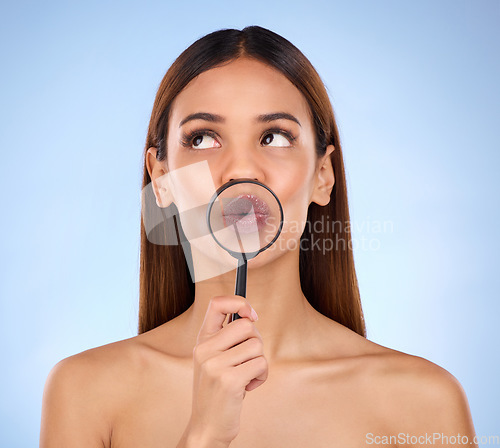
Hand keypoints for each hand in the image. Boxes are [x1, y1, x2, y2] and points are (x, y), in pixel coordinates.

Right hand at [187, 295, 267, 445]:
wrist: (206, 426)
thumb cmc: (216, 390)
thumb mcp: (214, 359)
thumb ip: (227, 337)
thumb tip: (250, 315)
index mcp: (202, 340)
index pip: (217, 303)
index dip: (238, 302)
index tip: (250, 314)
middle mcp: (205, 349)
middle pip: (246, 325)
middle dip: (256, 341)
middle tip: (248, 358)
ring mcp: (215, 365)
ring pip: (257, 345)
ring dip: (259, 362)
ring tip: (246, 376)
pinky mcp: (229, 380)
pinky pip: (261, 364)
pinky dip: (262, 376)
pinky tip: (248, 387)